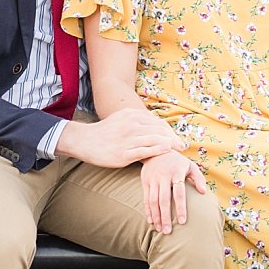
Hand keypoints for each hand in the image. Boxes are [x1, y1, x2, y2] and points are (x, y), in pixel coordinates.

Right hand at [58, 109, 180, 167]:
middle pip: (158, 130)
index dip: (169, 131)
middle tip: (183, 145)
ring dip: (169, 144)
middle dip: (173, 138)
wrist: (85, 140)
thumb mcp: (121, 118)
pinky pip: (145, 151)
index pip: (156, 122)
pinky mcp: (124, 153)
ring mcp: (127, 139)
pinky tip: (166, 151)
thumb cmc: (105, 131)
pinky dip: (158, 150)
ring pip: (154, 139)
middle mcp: (131, 125)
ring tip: (178, 149)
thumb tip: (153, 125)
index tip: (177, 138)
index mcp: (131, 115)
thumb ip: (136, 120)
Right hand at [141, 149, 207, 233]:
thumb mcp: (190, 165)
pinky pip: (145, 198)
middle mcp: (163, 176)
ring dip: (156, 216)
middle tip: (167, 232)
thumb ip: (198, 178)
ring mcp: (153, 179)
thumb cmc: (177, 161)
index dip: (180, 208)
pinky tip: (150, 221)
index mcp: (176, 173)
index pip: (178, 193)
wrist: (157, 149)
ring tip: (159, 229)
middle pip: (163, 200)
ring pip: (153, 200)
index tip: (182, 222)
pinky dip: (147, 210)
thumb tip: (203, 192)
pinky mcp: (145, 181)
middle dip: (165, 217)